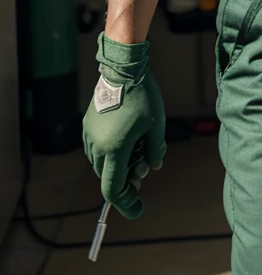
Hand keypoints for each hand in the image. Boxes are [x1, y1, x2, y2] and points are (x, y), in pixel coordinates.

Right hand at [82, 32, 166, 219]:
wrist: (123, 71)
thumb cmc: (143, 97)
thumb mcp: (156, 126)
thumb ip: (154, 151)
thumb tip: (152, 168)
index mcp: (115, 149)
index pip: (113, 188)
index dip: (125, 203)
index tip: (138, 208)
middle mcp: (98, 146)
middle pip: (108, 176)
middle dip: (126, 179)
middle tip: (144, 169)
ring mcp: (90, 135)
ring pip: (101, 163)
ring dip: (118, 164)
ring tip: (138, 146)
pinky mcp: (88, 125)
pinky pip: (96, 148)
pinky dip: (110, 151)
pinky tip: (126, 136)